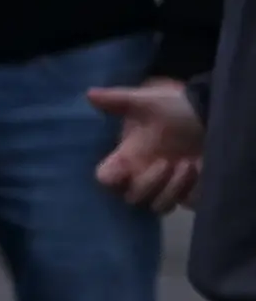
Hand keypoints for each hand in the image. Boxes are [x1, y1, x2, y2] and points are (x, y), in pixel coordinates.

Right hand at [91, 80, 202, 212]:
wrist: (212, 117)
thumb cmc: (175, 109)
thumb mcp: (147, 102)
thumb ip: (118, 100)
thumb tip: (89, 94)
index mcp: (128, 156)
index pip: (106, 178)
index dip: (110, 180)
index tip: (124, 167)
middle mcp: (143, 175)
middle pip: (132, 198)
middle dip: (149, 183)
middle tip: (167, 162)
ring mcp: (165, 187)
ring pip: (158, 206)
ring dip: (172, 188)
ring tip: (188, 164)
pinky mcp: (188, 194)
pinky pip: (183, 204)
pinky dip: (190, 191)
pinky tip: (200, 170)